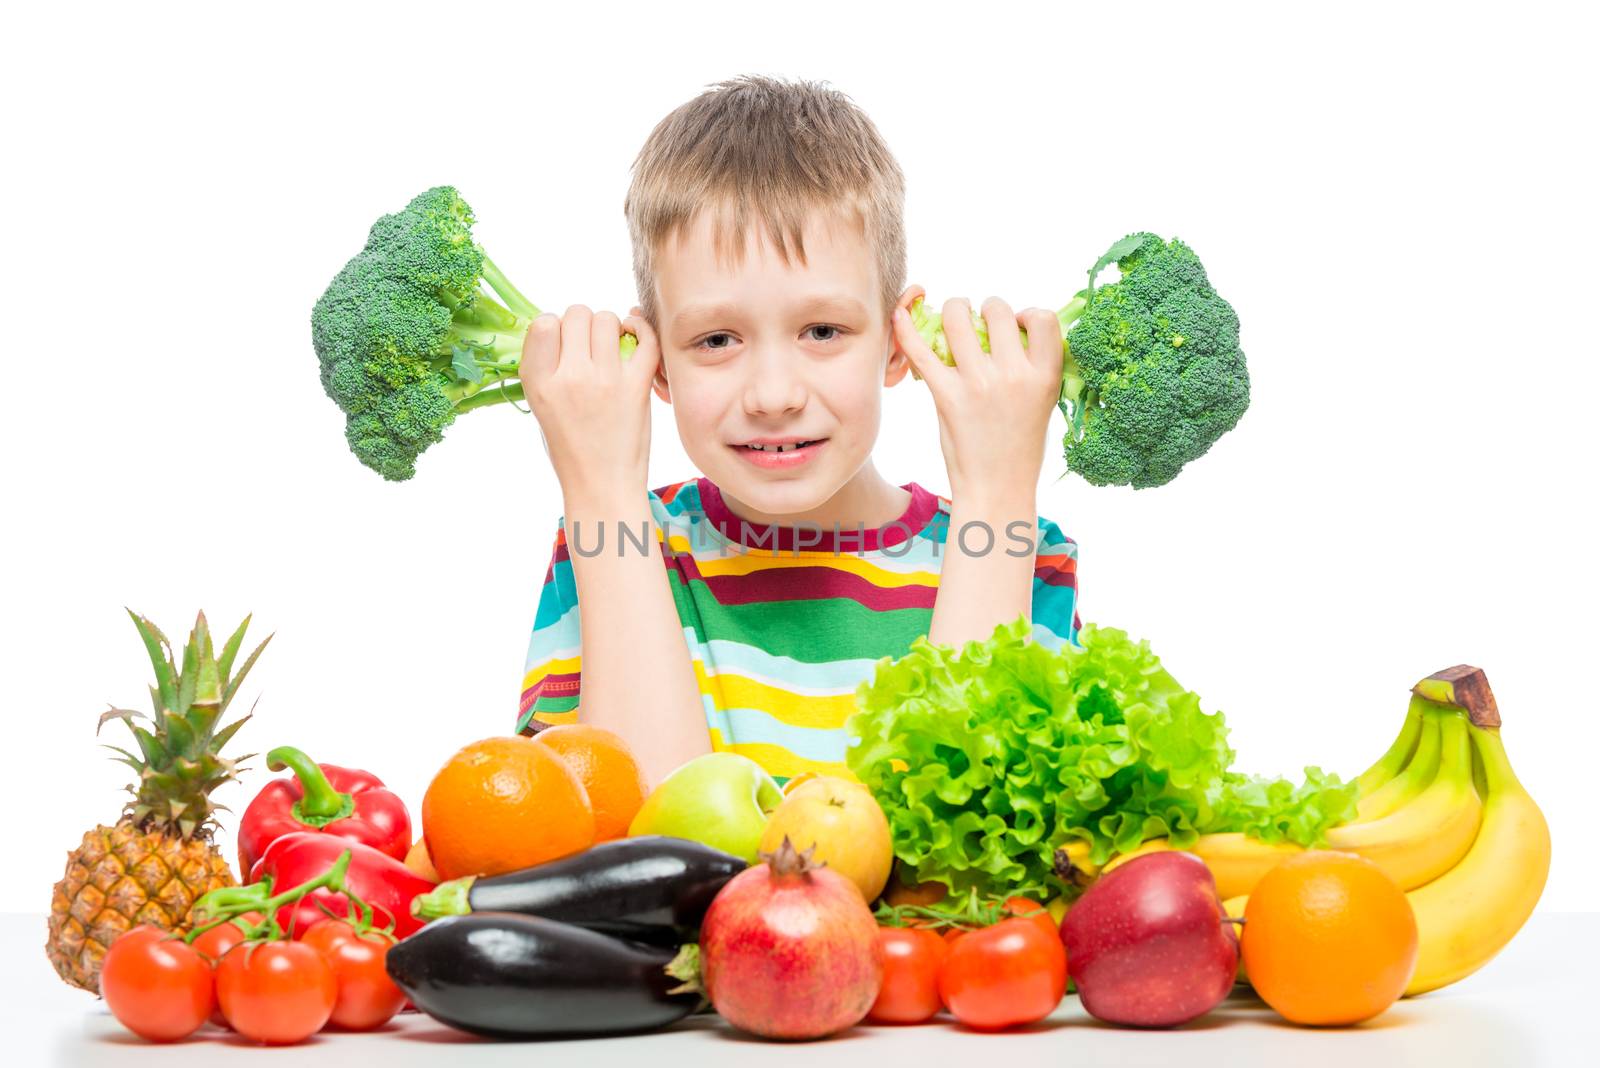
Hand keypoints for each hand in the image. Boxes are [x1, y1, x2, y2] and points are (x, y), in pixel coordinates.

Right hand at [519, 304, 659, 506]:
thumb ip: (547, 368)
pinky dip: (642, 329)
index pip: (543, 323)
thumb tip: (562, 328)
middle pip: (577, 314)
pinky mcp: (636, 387)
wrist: (601, 487)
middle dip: (584, 323)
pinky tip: (636, 336)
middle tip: (591, 345)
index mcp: (538, 383)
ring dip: (612, 326)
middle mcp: (569, 377)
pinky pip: (645, 338)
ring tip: (612, 346)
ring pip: (608, 320)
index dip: (556, 326)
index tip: (565, 343)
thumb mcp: (540, 408)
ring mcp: (604, 381)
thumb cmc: (570, 449)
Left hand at [892, 294, 1063, 504]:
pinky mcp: (946, 395)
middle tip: (979, 324)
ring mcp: (978, 384)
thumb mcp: (1043, 402)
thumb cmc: (1021, 446)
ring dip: (953, 310)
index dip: (1027, 314)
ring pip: (958, 316)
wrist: (997, 489)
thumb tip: (1011, 325)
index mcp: (1046, 376)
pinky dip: (906, 327)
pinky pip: (920, 349)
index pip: (1043, 317)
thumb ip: (1032, 364)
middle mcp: (1014, 375)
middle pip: (997, 309)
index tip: (1017, 328)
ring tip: (952, 319)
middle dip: (986, 309)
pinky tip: (901, 315)